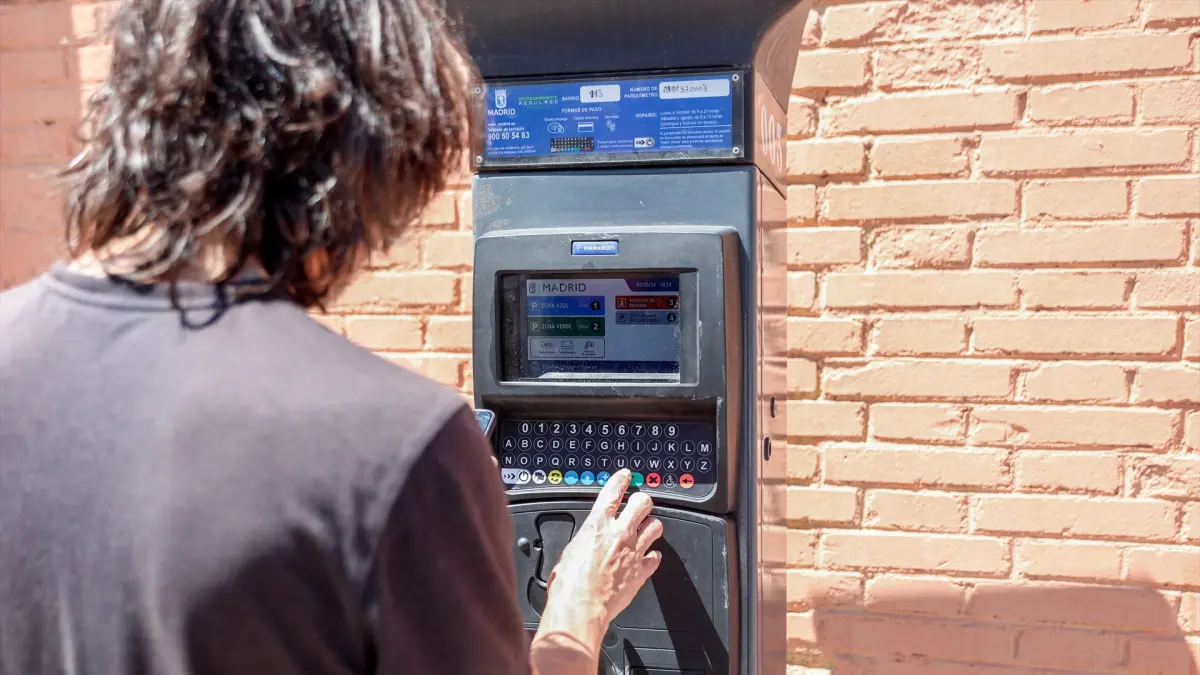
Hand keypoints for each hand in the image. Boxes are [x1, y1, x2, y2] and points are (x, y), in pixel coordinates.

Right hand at [537, 469, 663, 652]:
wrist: (580, 608)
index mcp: (597, 524)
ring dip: (651, 525)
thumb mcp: (569, 551)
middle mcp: (619, 533)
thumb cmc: (568, 583)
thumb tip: (588, 541)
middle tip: (640, 504)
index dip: (622, 480)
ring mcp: (633, 551)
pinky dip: (652, 556)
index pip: (614, 491)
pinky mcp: (641, 571)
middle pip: (642, 503)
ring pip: (654, 526)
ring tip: (647, 527)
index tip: (626, 476)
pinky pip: (655, 558)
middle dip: (642, 501)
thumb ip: (585, 540)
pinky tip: (648, 557)